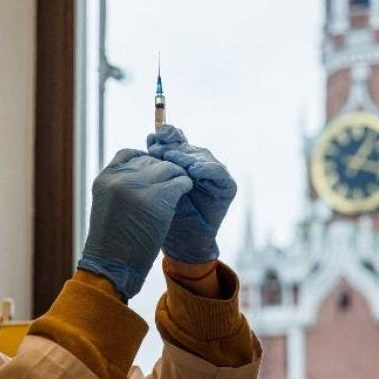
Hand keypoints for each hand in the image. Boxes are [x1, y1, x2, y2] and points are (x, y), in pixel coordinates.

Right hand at [77, 148, 192, 300]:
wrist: (110, 268)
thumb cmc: (110, 242)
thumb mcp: (107, 205)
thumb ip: (120, 186)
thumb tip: (142, 174)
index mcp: (105, 177)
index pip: (130, 154)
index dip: (146, 162)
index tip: (154, 174)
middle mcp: (119, 177)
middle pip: (151, 160)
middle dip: (162, 171)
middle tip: (171, 183)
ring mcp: (137, 186)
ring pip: (168, 168)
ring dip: (176, 177)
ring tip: (179, 189)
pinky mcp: (157, 198)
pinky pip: (179, 181)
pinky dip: (185, 185)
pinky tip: (185, 193)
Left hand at [147, 125, 236, 263]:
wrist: (182, 242)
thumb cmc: (166, 213)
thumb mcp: (157, 186)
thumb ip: (156, 162)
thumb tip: (151, 135)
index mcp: (182, 159)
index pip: (175, 140)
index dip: (165, 136)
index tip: (151, 138)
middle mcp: (199, 163)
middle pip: (187, 146)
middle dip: (171, 147)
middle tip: (158, 150)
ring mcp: (213, 173)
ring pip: (201, 156)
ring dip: (186, 156)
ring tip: (171, 158)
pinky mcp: (226, 186)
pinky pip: (218, 173)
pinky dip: (206, 169)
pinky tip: (193, 171)